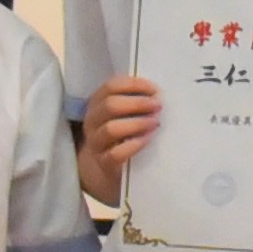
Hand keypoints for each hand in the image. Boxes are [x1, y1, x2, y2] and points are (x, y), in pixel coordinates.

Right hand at [76, 75, 160, 202]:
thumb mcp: (125, 114)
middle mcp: (93, 120)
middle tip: (158, 106)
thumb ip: (137, 101)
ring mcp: (96, 142)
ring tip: (155, 123)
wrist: (109, 167)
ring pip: (111, 129)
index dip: (134, 84)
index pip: (111, 86)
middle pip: (110, 105)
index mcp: (97, 102)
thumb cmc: (123, 133)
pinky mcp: (104, 162)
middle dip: (137, 103)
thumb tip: (159, 94)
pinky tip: (148, 139)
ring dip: (137, 123)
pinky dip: (134, 145)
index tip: (155, 90)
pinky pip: (116, 153)